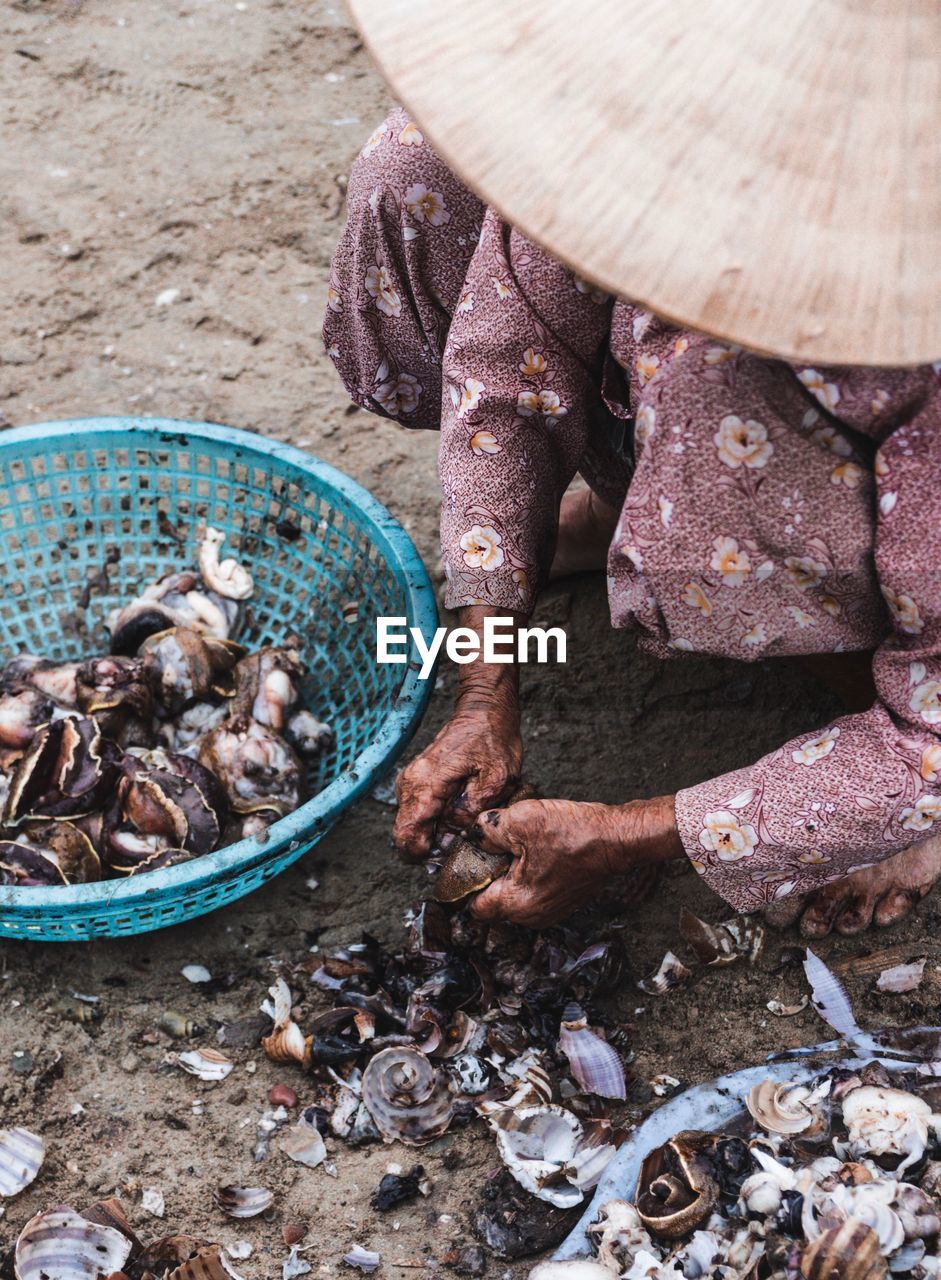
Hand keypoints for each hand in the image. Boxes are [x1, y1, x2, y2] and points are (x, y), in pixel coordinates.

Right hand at [393, 607, 522, 860]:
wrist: (485, 709)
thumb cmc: (493, 738)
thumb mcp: (497, 777)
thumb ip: (473, 809)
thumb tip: (455, 830)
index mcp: (426, 784)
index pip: (406, 836)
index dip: (424, 855)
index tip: (448, 855)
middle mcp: (411, 784)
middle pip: (406, 834)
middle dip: (431, 847)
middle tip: (461, 842)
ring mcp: (411, 781)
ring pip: (412, 824)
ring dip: (434, 833)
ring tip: (464, 825)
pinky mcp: (417, 780)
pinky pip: (418, 811)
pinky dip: (434, 820)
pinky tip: (459, 814)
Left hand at [469, 794, 681, 927]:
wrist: (616, 837)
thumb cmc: (572, 833)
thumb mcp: (519, 821)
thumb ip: (485, 830)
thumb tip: (473, 835)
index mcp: (516, 904)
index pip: (474, 907)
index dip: (467, 880)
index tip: (471, 858)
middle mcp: (532, 916)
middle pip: (494, 899)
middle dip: (491, 872)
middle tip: (499, 844)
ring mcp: (550, 910)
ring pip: (514, 893)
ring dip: (512, 870)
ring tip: (522, 843)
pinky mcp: (563, 900)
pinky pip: (534, 888)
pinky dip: (531, 871)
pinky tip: (540, 848)